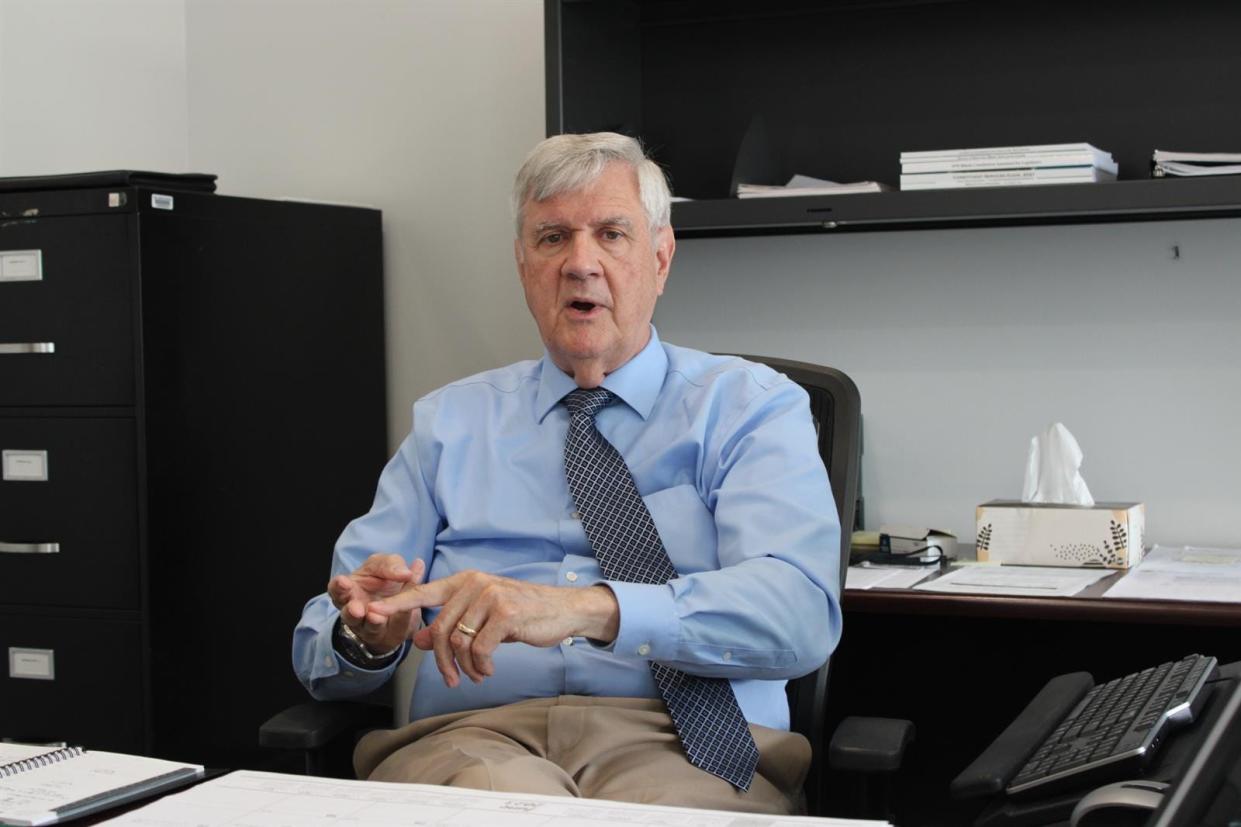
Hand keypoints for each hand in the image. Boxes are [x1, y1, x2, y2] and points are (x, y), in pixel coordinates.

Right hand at [328, 553, 424, 653]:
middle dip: (351, 612)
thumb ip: (391, 565)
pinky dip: (397, 623)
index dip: (338, 586)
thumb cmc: (385, 580)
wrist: (403, 603)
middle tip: (356, 609)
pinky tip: (399, 615)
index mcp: (349, 589)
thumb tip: (406, 571)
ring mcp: (368, 626)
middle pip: (348, 614)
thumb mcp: (386, 565)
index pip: (337, 589)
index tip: (343, 582)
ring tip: (376, 617)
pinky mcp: (386, 635)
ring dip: (372, 622)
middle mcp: (354, 610)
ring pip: (367, 627)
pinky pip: (391, 631)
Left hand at [369, 571, 618, 687]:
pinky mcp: (506, 613)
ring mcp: (490, 596)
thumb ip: (451, 626)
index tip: (372, 611)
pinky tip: (489, 669)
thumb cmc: (522, 614)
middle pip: (438, 630)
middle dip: (442, 662)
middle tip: (453, 680)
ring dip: (464, 667)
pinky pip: (479, 649)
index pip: (422, 592)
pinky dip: (481, 665)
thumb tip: (417, 641)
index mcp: (465, 581)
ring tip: (477, 675)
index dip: (396, 604)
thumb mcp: (483, 619)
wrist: (562, 610)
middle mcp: (475, 583)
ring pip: (457, 642)